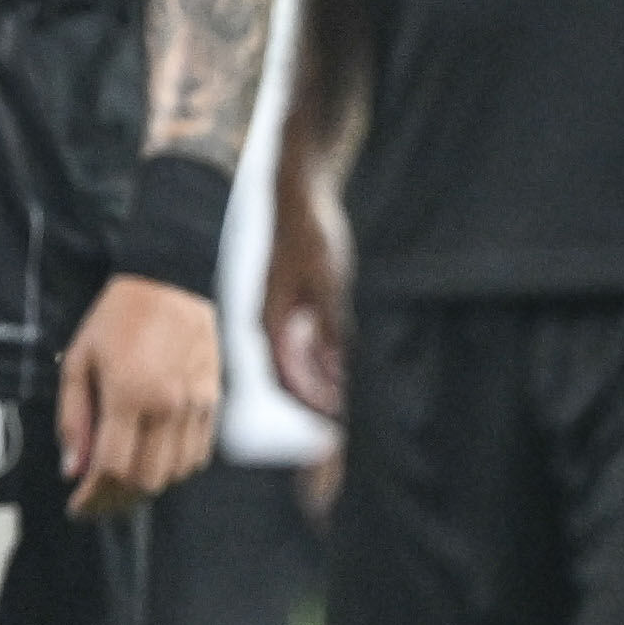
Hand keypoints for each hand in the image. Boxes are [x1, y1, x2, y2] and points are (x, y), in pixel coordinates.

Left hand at [60, 274, 219, 518]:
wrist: (171, 282)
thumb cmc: (118, 317)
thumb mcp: (79, 358)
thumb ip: (74, 417)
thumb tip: (72, 468)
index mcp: (129, 394)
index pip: (112, 469)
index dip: (92, 497)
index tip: (77, 507)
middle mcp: (167, 406)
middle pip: (145, 481)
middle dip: (116, 501)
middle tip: (95, 501)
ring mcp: (195, 407)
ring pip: (173, 475)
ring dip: (144, 488)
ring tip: (119, 484)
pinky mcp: (213, 403)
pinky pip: (196, 456)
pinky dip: (172, 470)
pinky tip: (150, 462)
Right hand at [261, 185, 346, 423]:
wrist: (301, 195)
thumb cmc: (312, 234)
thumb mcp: (328, 280)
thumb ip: (334, 325)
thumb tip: (342, 368)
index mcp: (272, 321)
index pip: (287, 380)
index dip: (311, 407)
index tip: (336, 427)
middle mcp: (274, 324)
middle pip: (292, 379)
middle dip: (317, 405)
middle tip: (346, 428)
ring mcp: (285, 315)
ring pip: (301, 365)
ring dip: (324, 387)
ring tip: (351, 406)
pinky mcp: (299, 305)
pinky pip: (310, 347)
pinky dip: (327, 365)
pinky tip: (349, 370)